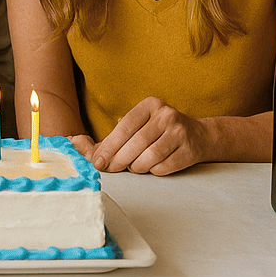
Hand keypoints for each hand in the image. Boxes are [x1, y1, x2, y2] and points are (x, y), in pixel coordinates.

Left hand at [90, 96, 210, 175]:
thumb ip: (112, 136)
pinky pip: (163, 167)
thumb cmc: (158, 132)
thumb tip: (76, 144)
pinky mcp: (189, 150)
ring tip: (135, 165)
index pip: (125, 127)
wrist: (199, 136)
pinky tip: (153, 166)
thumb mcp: (139, 125)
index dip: (109, 146)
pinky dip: (153, 171)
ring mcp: (180, 132)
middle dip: (119, 160)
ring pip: (149, 158)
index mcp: (150, 105)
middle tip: (111, 169)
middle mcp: (166, 115)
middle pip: (135, 144)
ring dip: (137, 167)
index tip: (97, 162)